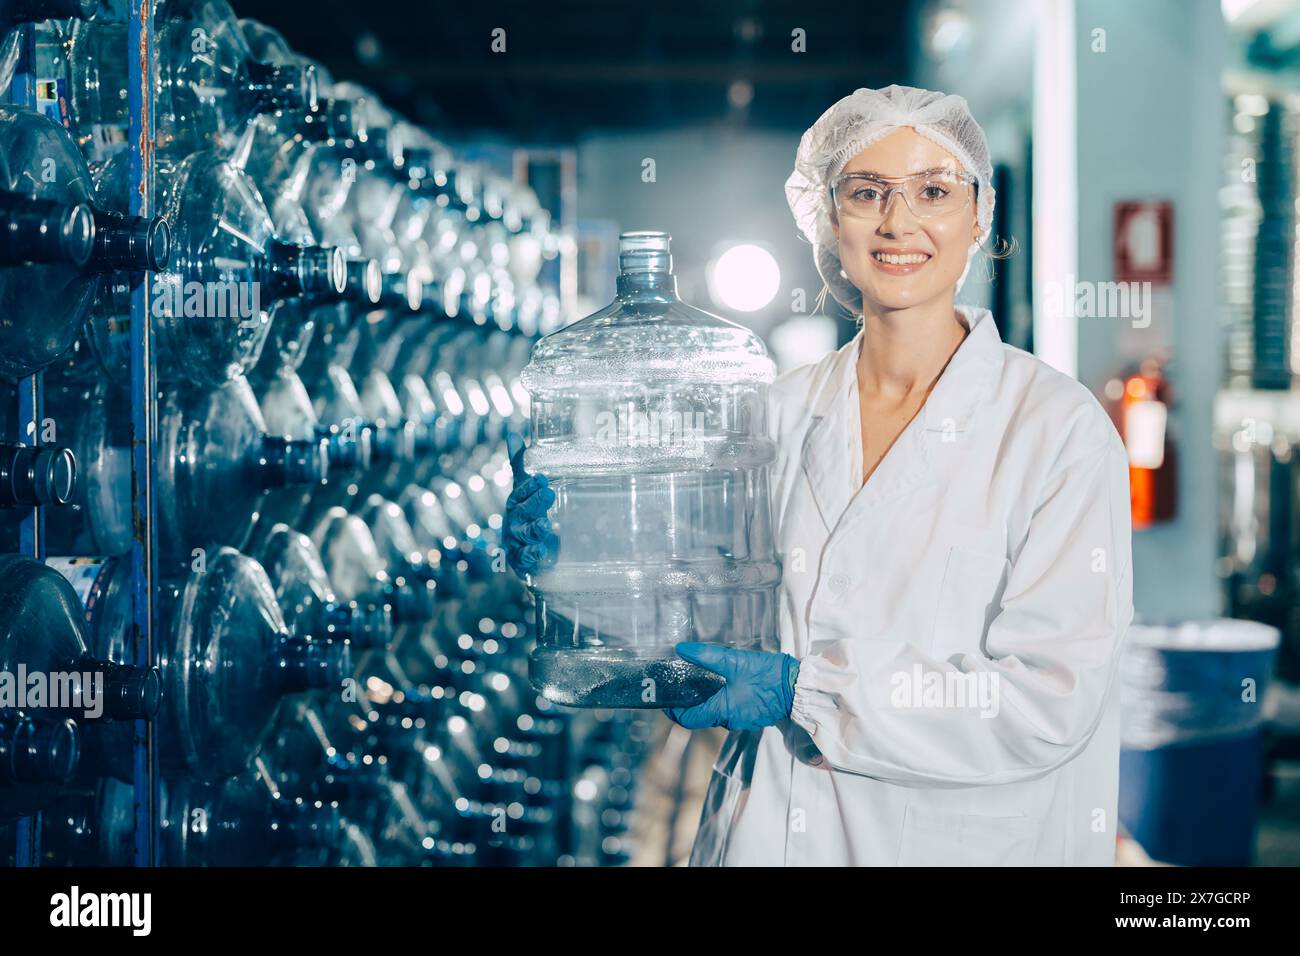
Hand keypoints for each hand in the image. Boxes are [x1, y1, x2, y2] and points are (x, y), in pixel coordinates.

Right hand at [503, 432, 558, 578]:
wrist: (531, 553)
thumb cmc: (528, 516)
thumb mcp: (527, 491)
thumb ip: (520, 465)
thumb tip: (512, 434)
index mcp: (515, 504)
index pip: (519, 493)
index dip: (528, 487)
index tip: (541, 478)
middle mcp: (514, 523)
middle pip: (521, 513)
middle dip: (534, 504)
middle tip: (549, 494)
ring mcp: (516, 543)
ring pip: (523, 536)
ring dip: (534, 530)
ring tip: (546, 525)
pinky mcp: (522, 562)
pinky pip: (523, 559)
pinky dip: (530, 556)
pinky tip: (540, 552)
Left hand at [665, 642, 799, 731]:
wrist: (798, 686)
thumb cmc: (768, 675)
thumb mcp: (735, 661)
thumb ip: (706, 656)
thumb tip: (681, 650)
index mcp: (722, 711)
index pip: (688, 719)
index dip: (673, 711)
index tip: (665, 699)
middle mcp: (731, 720)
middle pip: (701, 715)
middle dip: (689, 702)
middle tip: (681, 682)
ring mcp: (743, 718)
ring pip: (716, 712)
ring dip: (707, 699)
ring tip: (700, 678)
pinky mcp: (753, 713)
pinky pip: (730, 709)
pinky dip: (722, 698)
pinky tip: (723, 682)